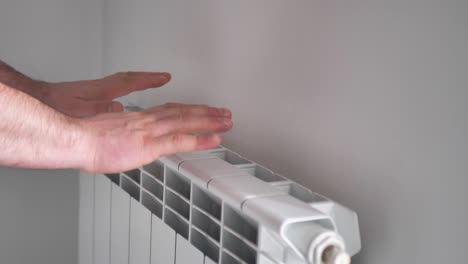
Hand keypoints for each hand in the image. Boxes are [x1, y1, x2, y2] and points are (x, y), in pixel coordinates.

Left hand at [41, 71, 170, 116]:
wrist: (39, 103)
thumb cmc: (56, 107)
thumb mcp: (81, 111)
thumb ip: (101, 110)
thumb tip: (120, 109)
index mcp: (102, 91)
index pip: (130, 81)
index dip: (149, 80)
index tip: (164, 78)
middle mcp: (101, 89)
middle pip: (129, 78)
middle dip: (147, 78)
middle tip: (162, 77)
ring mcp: (97, 92)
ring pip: (122, 83)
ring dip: (137, 81)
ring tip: (150, 82)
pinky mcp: (91, 96)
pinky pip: (114, 89)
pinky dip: (125, 90)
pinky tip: (124, 102)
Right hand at [78, 103, 232, 172]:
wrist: (74, 139)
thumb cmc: (86, 138)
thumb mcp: (109, 131)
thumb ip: (124, 133)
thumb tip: (129, 136)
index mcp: (139, 117)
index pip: (170, 110)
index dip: (189, 110)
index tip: (201, 110)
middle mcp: (148, 120)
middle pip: (183, 112)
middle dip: (206, 112)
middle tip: (224, 112)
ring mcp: (150, 131)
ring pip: (186, 122)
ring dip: (209, 121)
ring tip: (227, 121)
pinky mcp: (149, 145)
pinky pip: (180, 140)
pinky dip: (199, 139)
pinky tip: (214, 140)